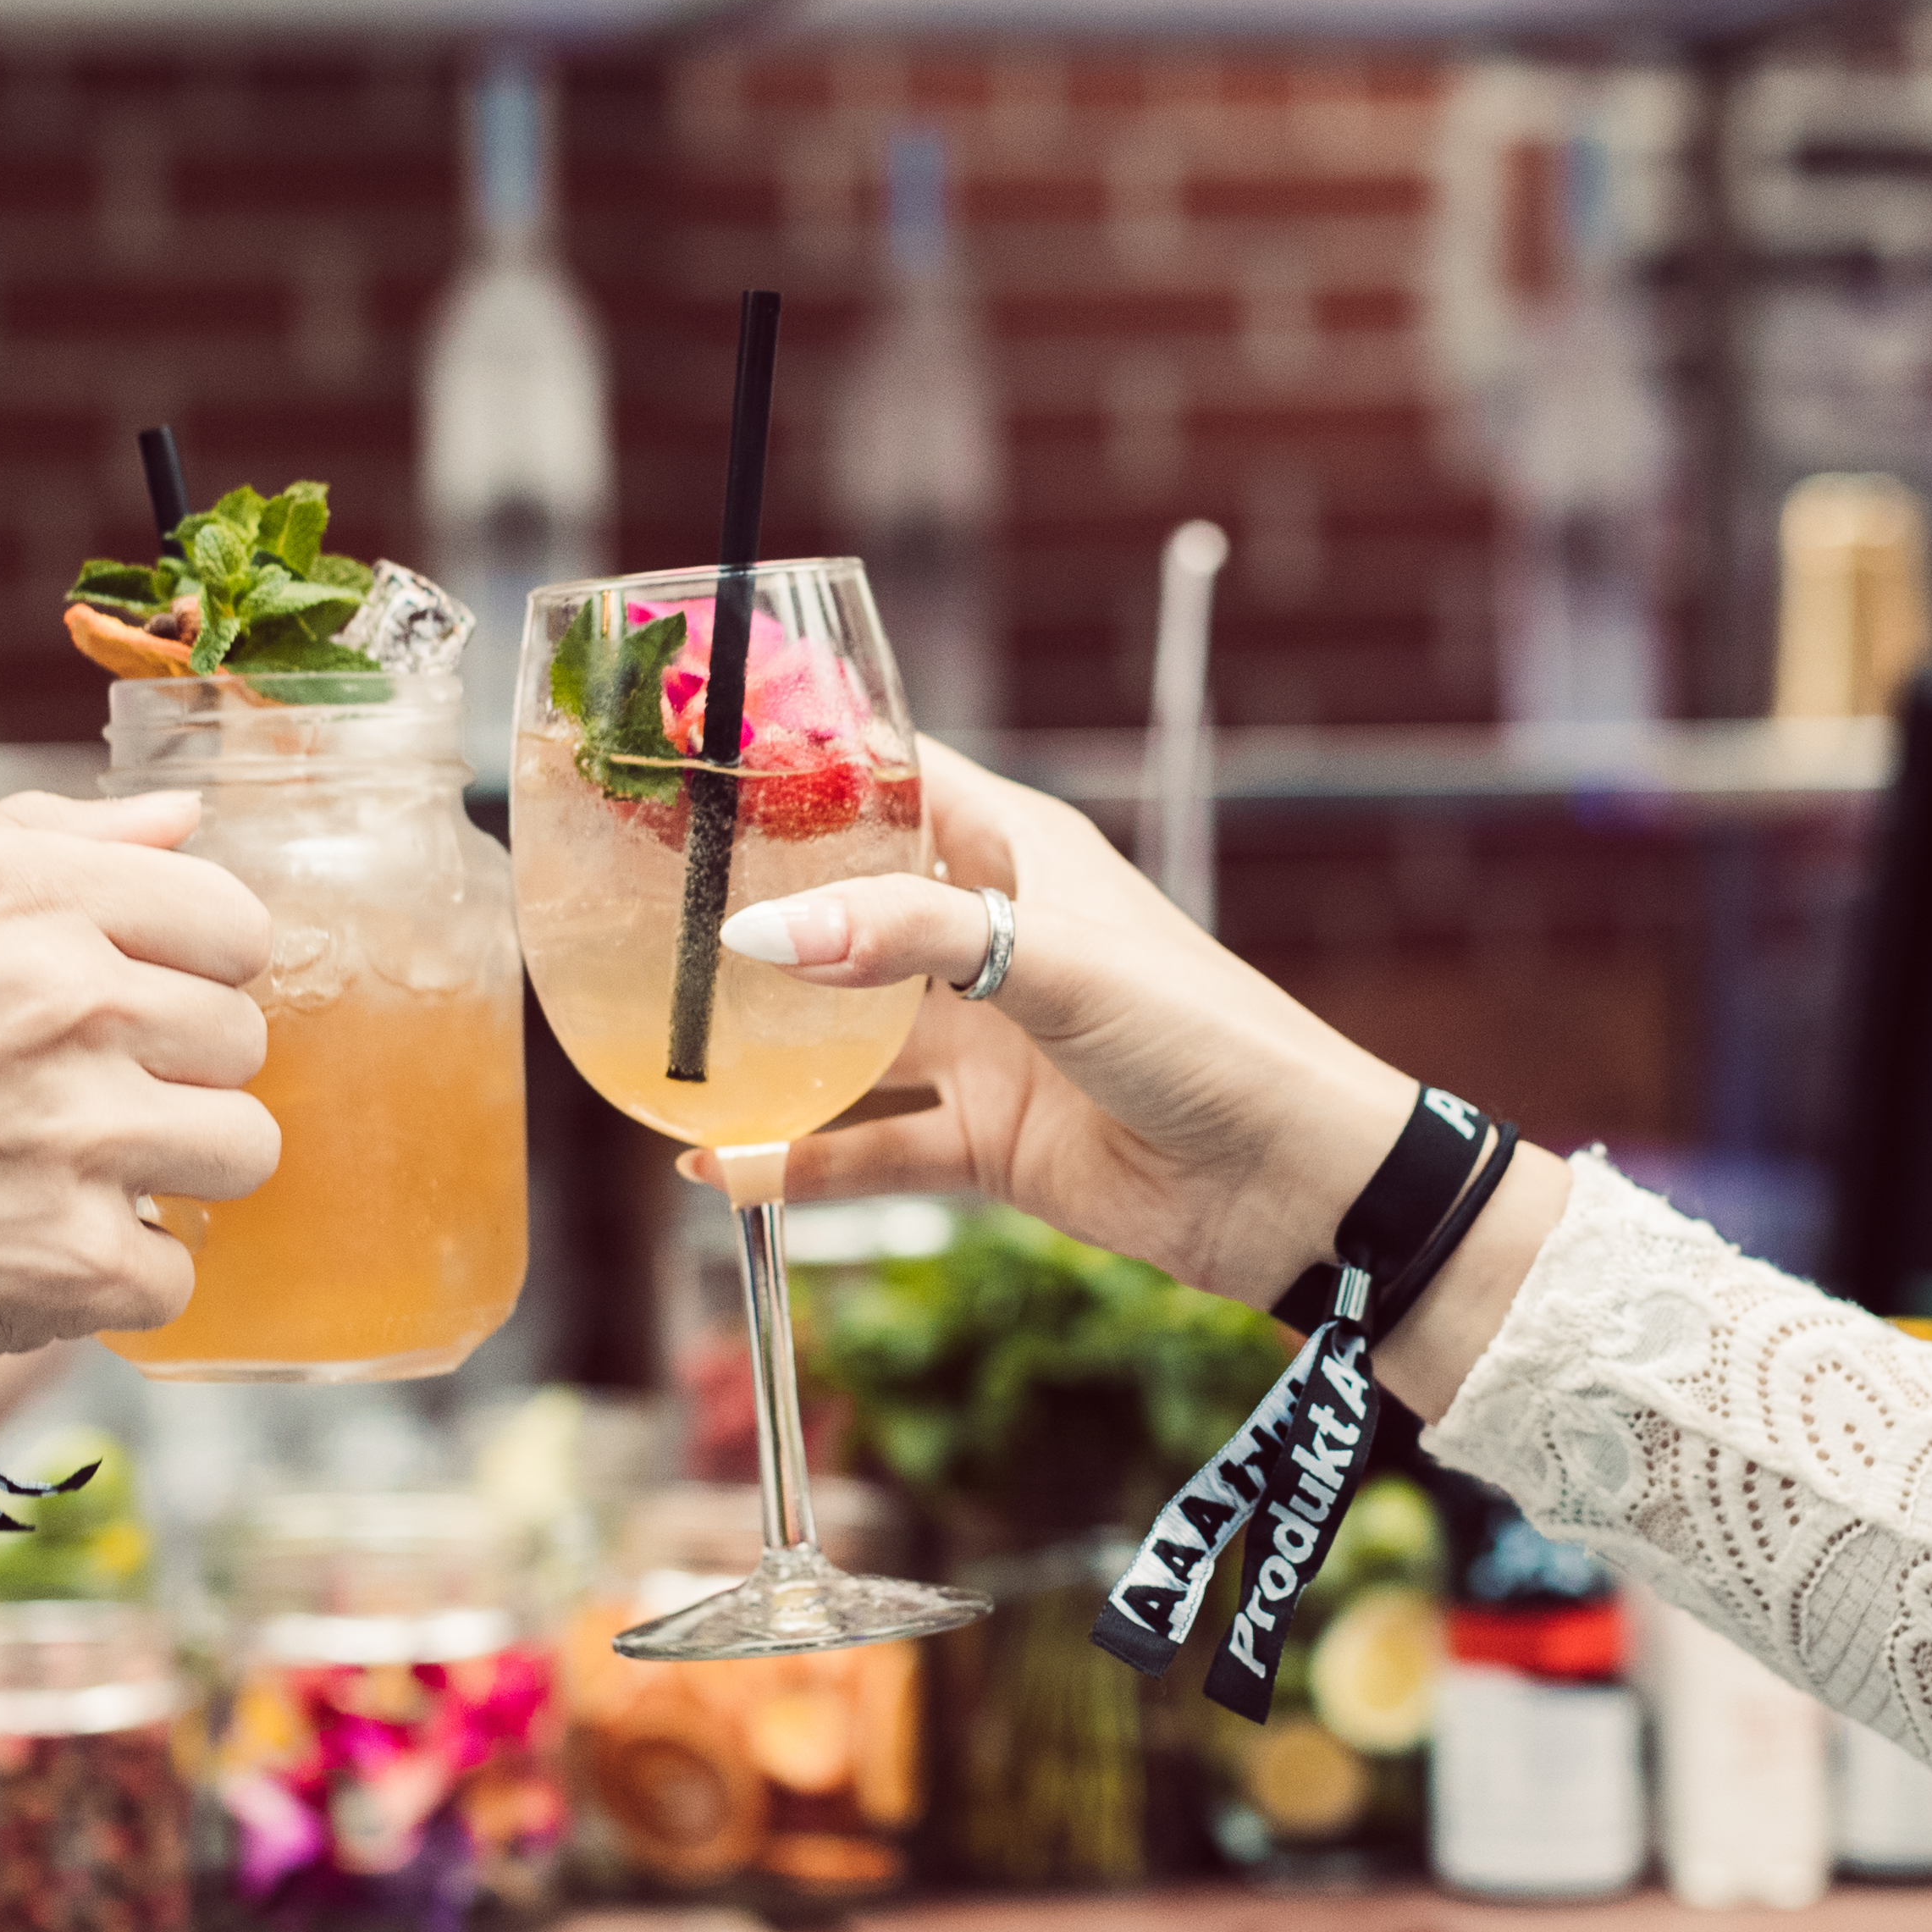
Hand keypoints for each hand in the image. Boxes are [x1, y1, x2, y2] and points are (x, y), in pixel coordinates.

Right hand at [0, 794, 276, 1383]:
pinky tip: (36, 1248)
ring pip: (244, 1148)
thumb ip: (54, 843)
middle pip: (244, 1040)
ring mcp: (79, 1134)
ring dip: (175, 1174)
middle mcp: (69, 1003)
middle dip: (180, 1075)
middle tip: (82, 1099)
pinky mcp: (75, 1257)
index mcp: (32, 899)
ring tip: (76, 1174)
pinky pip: (179, 1268)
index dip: (199, 971)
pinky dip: (115, 1276)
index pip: (235, 921)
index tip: (145, 1003)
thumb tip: (185, 814)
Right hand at [715, 741, 1566, 1412]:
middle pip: (845, 909)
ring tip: (656, 1049)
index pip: (894, 776)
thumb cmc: (1207, 1035)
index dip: (804, 757)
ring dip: (763, 1049)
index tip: (698, 747)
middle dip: (752, 910)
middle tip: (637, 906)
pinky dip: (797, 1161)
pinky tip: (718, 1167)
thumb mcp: (1057, 962)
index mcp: (1020, 854)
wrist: (1293, 1184)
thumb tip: (765, 930)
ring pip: (845, 1038)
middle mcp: (990, 940)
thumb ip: (910, 938)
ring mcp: (985, 1044)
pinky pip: (869, 1148)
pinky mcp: (986, 1140)